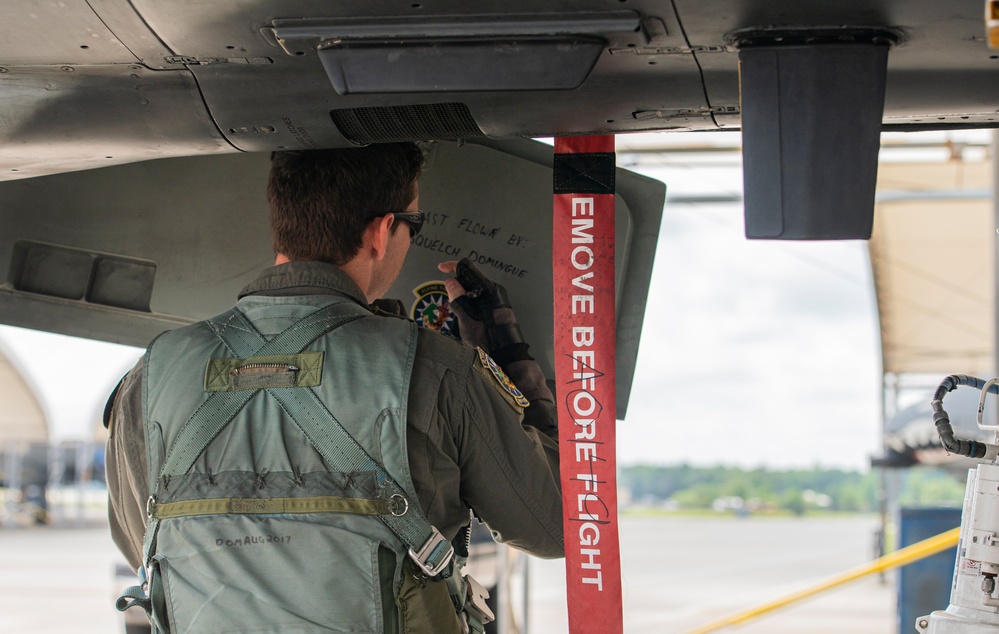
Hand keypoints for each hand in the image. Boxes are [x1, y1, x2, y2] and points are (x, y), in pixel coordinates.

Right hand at [438, 259, 553, 403]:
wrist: (506, 355)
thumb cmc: (486, 338)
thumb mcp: (466, 319)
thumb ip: (458, 299)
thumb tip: (450, 281)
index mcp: (488, 288)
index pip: (469, 267)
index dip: (453, 266)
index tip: (440, 268)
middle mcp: (494, 290)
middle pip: (471, 278)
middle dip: (456, 285)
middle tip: (448, 299)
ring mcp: (496, 299)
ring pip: (474, 290)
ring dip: (461, 296)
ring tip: (455, 312)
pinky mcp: (496, 307)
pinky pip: (479, 299)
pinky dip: (468, 302)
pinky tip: (464, 315)